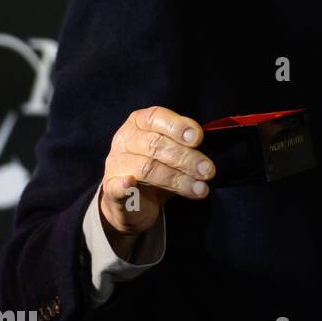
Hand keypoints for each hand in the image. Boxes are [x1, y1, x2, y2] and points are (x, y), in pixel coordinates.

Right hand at [98, 106, 212, 255]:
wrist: (134, 202)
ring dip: (178, 179)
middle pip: (155, 144)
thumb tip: (210, 146)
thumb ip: (186, 145)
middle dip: (186, 158)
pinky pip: (115, 186)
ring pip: (147, 168)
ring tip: (200, 188)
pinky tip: (132, 184)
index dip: (177, 126)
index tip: (198, 138)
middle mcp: (125, 140)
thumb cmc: (159, 169)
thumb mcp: (173, 151)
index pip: (156, 117)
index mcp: (139, 124)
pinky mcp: (111, 189)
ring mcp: (116, 164)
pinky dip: (124, 185)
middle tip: (208, 171)